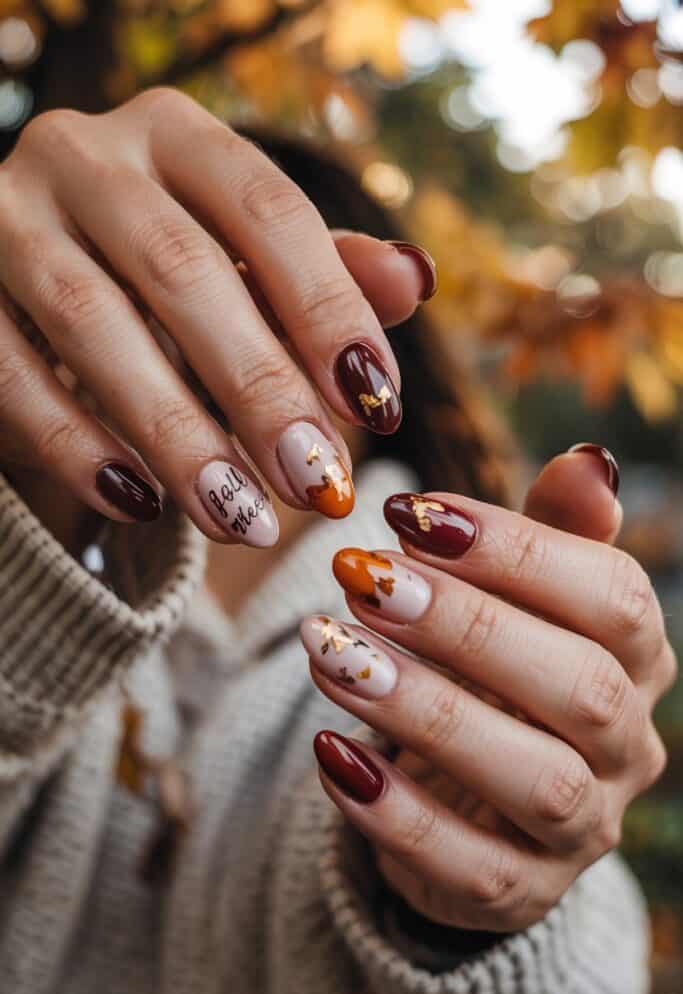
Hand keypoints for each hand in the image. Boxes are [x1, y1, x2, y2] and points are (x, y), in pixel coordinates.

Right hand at [0, 88, 434, 543]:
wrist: (33, 291)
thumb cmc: (164, 281)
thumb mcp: (247, 266)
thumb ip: (324, 272)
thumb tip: (416, 280)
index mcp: (176, 134)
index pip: (270, 211)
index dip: (330, 313)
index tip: (379, 409)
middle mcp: (84, 154)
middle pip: (183, 270)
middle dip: (259, 389)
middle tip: (317, 484)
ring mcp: (5, 217)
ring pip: (92, 324)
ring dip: (176, 434)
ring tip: (243, 518)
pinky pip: (11, 374)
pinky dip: (78, 446)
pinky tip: (141, 505)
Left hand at [302, 447, 674, 930]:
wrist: (469, 791)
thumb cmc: (491, 668)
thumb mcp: (518, 597)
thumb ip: (549, 536)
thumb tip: (587, 461)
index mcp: (635, 656)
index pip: (613, 597)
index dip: (516, 550)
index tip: (407, 514)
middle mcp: (627, 744)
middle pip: (580, 687)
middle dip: (466, 627)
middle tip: (363, 577)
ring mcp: (583, 828)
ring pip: (535, 780)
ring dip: (427, 712)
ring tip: (332, 653)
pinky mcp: (522, 891)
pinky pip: (471, 867)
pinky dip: (396, 813)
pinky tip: (330, 753)